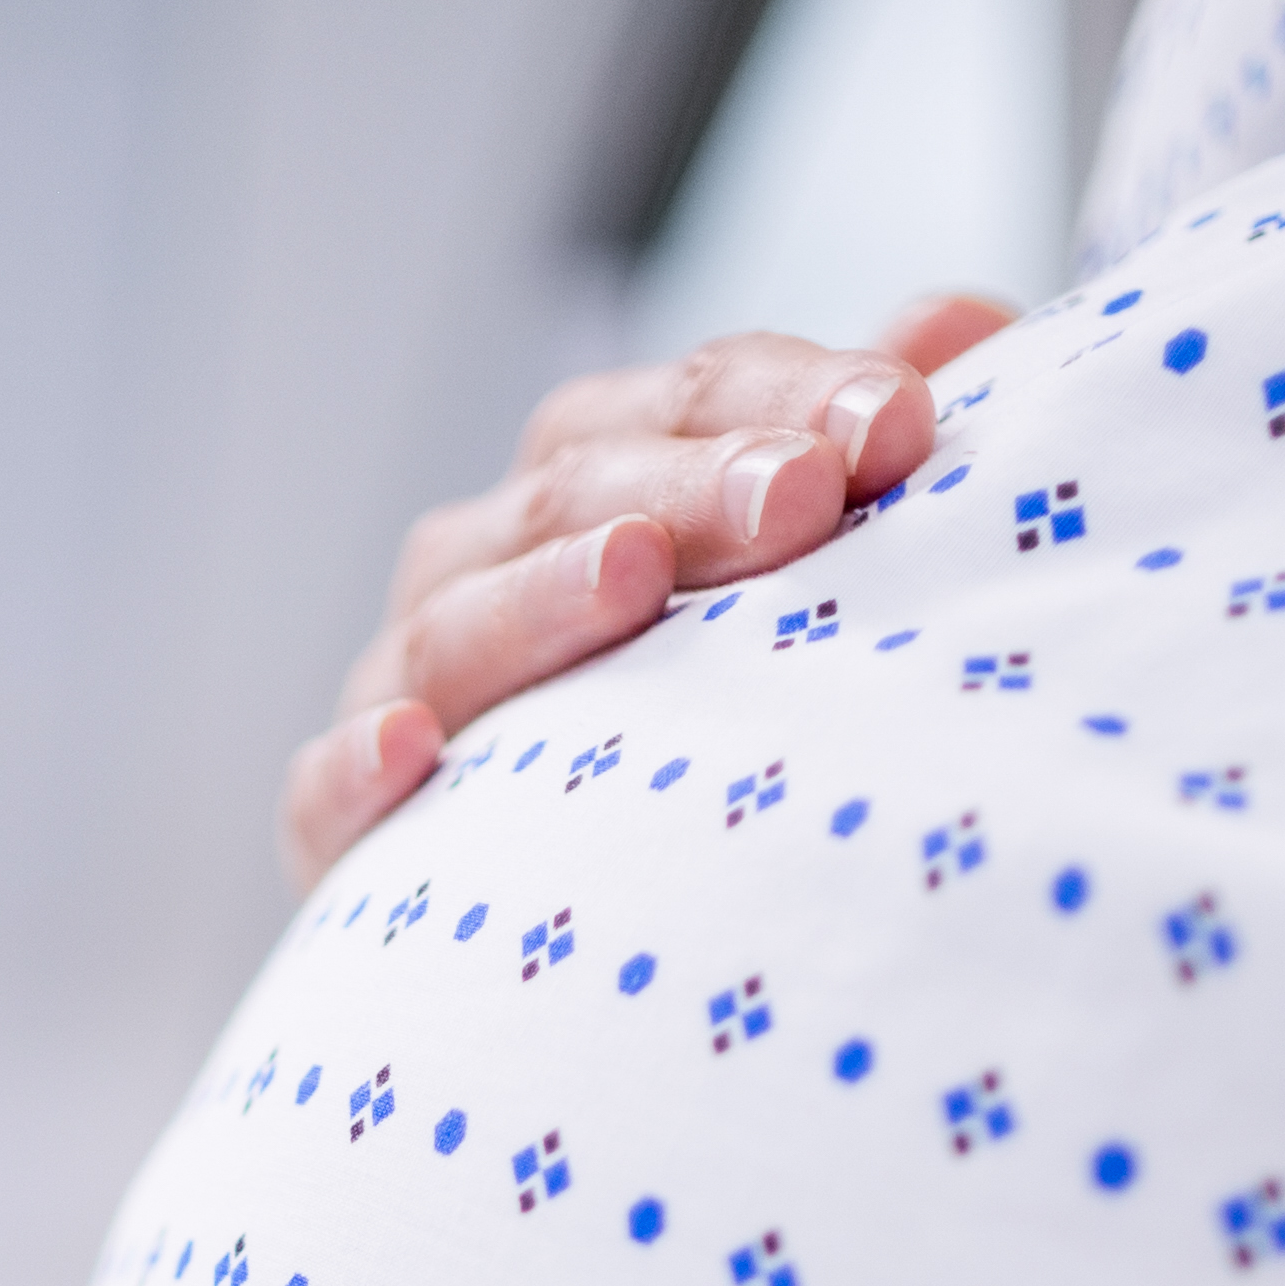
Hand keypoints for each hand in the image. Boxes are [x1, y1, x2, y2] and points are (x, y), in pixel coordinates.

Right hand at [280, 292, 1023, 889]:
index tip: (898, 421)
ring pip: (455, 621)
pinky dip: (357, 765)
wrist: (602, 962)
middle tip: (802, 495)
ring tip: (632, 577)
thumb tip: (956, 323)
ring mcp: (410, 692)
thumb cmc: (731, 731)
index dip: (785, 393)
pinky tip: (412, 752)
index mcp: (600, 487)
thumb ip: (868, 454)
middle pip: (570, 488)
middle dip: (691, 484)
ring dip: (543, 594)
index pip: (682, 401)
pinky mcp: (344, 832)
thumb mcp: (819, 582)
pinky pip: (328, 790)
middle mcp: (492, 568)